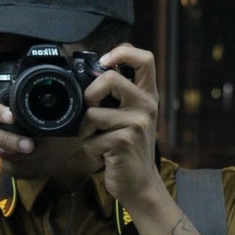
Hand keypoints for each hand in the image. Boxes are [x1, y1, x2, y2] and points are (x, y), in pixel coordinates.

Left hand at [80, 44, 161, 207]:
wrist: (140, 184)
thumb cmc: (129, 149)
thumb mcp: (131, 118)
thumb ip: (118, 98)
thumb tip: (89, 76)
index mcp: (148, 96)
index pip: (145, 58)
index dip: (122, 51)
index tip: (104, 61)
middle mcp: (146, 106)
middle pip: (110, 78)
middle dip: (90, 95)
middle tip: (91, 112)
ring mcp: (136, 124)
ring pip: (92, 113)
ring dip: (86, 131)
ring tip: (99, 141)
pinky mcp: (123, 141)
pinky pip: (90, 138)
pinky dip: (90, 148)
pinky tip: (103, 155)